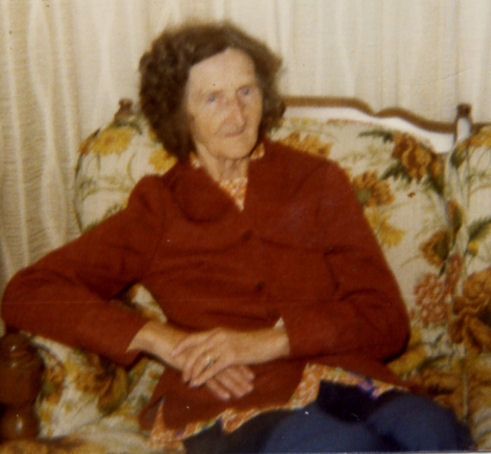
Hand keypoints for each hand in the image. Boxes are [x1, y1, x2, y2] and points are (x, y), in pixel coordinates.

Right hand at [126, 321, 255, 399]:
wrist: (163, 339)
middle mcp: (210, 351)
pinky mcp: (194, 367)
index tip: (252, 376)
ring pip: (222, 374)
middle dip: (241, 377)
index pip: (230, 356)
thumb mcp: (195, 347)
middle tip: (251, 387)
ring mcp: (202, 360)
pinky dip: (218, 388)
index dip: (241, 366)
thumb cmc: (178, 344)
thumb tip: (216, 359)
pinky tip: (227, 396)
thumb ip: (206, 352)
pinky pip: (208, 380)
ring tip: (243, 394)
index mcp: (211, 345)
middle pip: (229, 366)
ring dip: (234, 384)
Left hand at [172, 327, 289, 387]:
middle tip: (181, 374)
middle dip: (186, 363)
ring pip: (202, 359)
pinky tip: (197, 383)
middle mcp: (218, 336)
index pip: (194, 337)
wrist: (268, 342)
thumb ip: (219, 343)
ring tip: (187, 381)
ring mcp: (224, 346)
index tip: (172, 352)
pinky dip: (203, 376)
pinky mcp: (232, 356)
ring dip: (193, 372)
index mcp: (217, 331)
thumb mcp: (232, 339)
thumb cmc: (251, 342)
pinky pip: (212, 368)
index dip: (182, 345)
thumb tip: (210, 349)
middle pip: (195, 349)